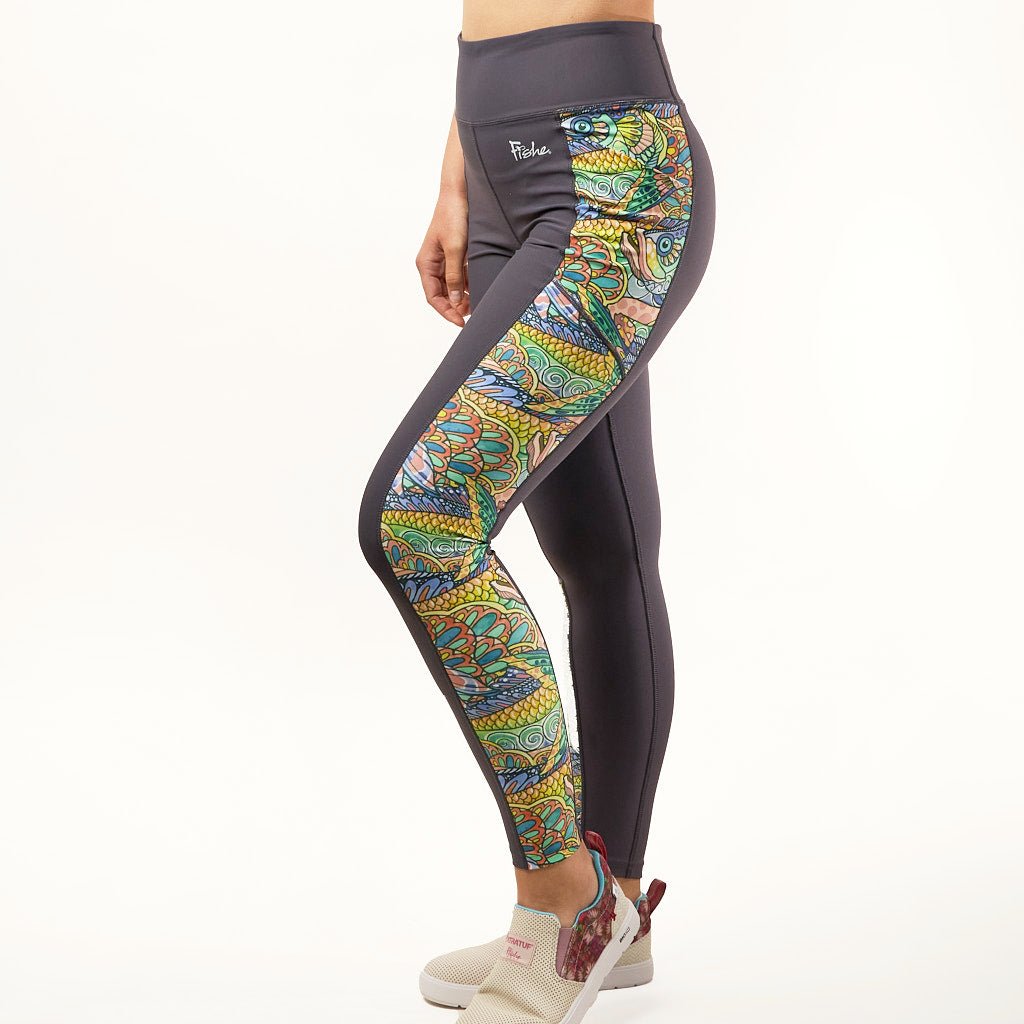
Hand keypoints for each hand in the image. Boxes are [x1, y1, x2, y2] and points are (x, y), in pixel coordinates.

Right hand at [416, 188, 470, 327]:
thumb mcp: (455, 249)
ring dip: (465, 297)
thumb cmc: (453, 217)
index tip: (461, 322)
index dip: (447, 312)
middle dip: (456, 306)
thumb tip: (455, 302)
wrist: (459, 193)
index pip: (433, 297)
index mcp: (426, 264)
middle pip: (442, 295)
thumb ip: (454, 277)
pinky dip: (470, 284)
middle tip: (474, 314)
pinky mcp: (455, 256)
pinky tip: (481, 287)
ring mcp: (444, 261)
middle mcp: (432, 265)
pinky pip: (461, 277)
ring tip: (479, 302)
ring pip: (453, 288)